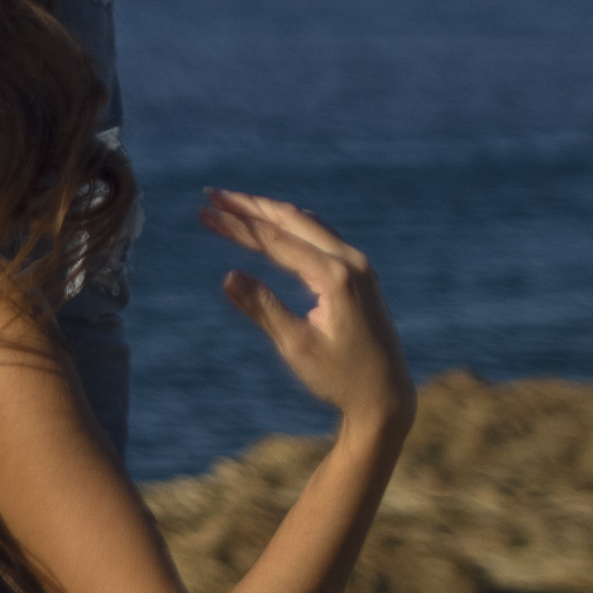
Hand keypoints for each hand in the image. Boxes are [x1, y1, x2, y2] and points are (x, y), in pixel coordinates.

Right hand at [203, 188, 409, 430]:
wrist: (386, 397)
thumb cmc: (339, 378)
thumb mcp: (296, 346)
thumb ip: (263, 308)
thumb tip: (228, 276)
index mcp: (336, 276)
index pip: (276, 240)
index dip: (238, 225)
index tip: (205, 212)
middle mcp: (351, 261)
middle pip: (293, 220)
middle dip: (251, 206)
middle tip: (213, 195)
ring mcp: (359, 265)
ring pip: (309, 224)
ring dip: (271, 213)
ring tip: (236, 204)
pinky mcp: (360, 274)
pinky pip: (321, 237)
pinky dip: (292, 227)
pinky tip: (274, 225)